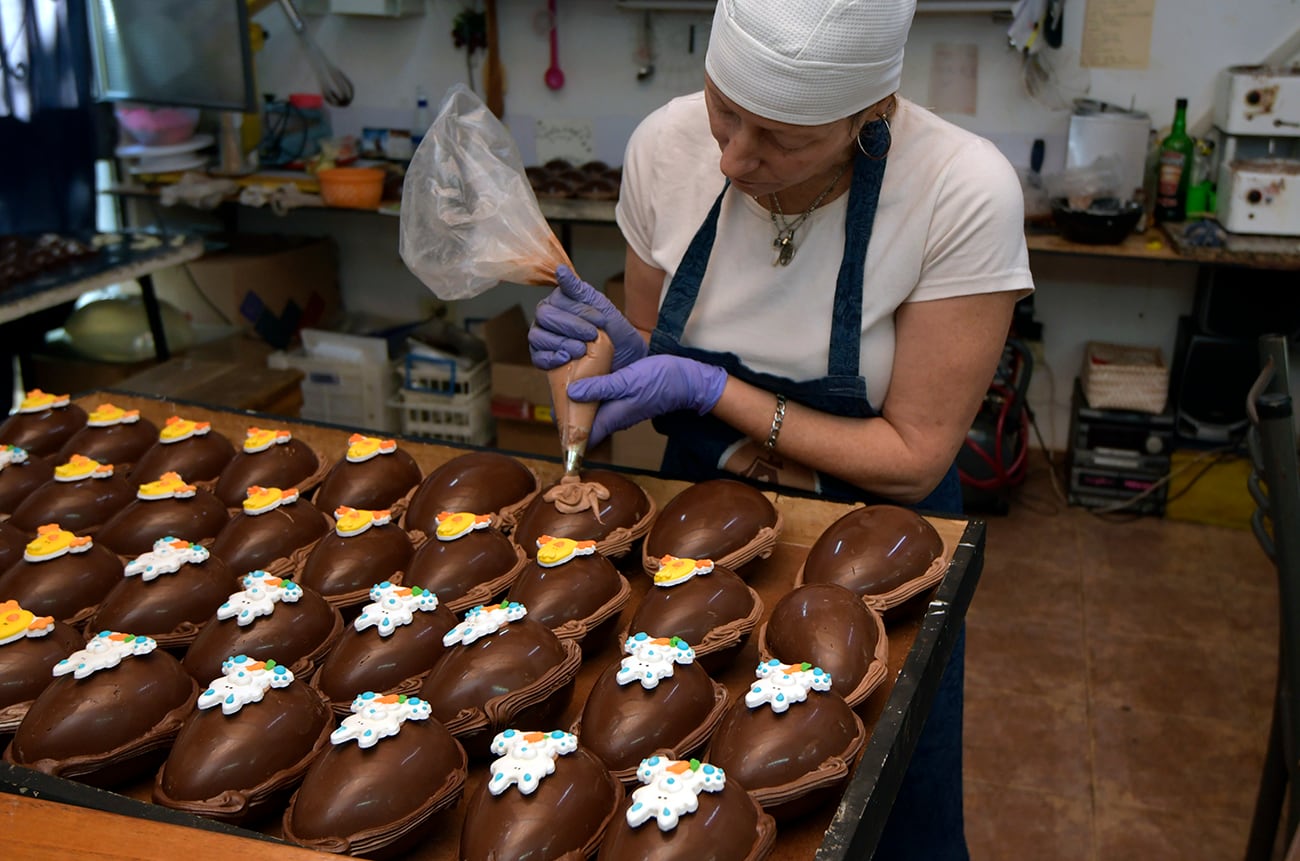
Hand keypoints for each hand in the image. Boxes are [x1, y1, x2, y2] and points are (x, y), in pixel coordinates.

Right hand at [528, 265, 647, 370]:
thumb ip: (577, 288)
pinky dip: (551, 358)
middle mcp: (545, 318)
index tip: (600, 320)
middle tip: (592, 335)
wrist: (623, 355)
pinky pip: (537, 357)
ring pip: (537, 336)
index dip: (579, 311)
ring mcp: (541, 338)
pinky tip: (566, 358)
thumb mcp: (599, 304)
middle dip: (571, 326)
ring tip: (581, 349)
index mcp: (557, 301)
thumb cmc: (611, 329)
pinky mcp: (542, 358)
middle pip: (544, 317)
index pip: (557, 301)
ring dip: (561, 342)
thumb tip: (560, 270)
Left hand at [567, 355, 726, 446]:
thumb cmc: (659, 382)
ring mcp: (620, 409)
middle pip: (584, 423)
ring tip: (562, 385)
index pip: (584, 437)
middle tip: (552, 397)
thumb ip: (600, 387)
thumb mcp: (627, 382)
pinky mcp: (624, 398)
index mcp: (612, 418)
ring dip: (579, 403)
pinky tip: (585, 378)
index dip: (566, 436)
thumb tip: (572, 393)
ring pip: (592, 411)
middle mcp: (614, 417)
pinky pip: (602, 400)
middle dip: (568, 416)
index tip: (552, 426)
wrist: (686, 381)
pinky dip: (591, 392)